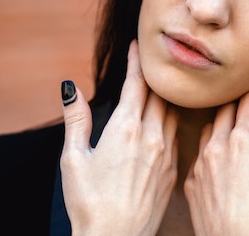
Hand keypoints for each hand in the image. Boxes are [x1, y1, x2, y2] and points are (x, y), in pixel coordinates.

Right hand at [60, 40, 178, 235]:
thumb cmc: (88, 202)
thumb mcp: (74, 159)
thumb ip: (76, 120)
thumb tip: (70, 88)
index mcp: (125, 129)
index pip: (136, 84)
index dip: (136, 62)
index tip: (136, 45)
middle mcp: (151, 136)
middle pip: (159, 94)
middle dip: (154, 75)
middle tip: (151, 61)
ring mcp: (167, 153)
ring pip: (172, 112)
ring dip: (167, 96)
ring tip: (162, 85)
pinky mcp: (174, 169)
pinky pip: (178, 133)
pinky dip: (172, 119)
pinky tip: (167, 119)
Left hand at [184, 87, 248, 235]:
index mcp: (243, 141)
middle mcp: (217, 146)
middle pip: (227, 107)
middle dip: (244, 102)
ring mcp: (200, 162)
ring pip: (210, 126)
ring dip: (225, 121)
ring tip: (240, 128)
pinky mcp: (191, 180)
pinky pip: (199, 150)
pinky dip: (212, 144)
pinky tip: (223, 156)